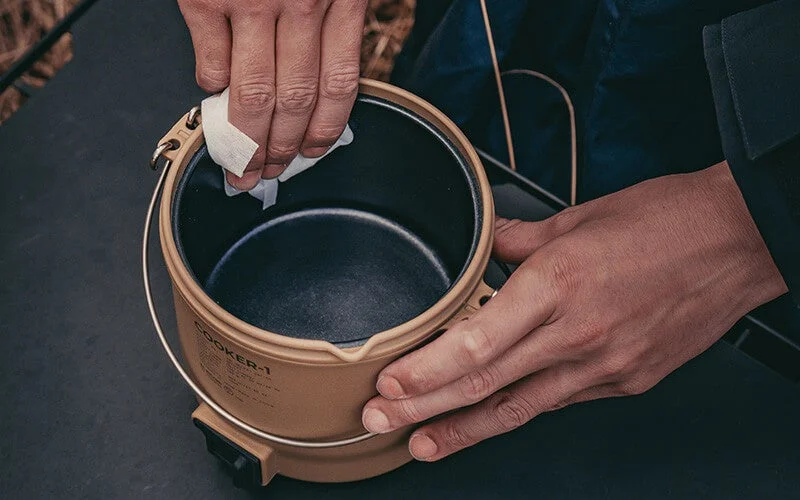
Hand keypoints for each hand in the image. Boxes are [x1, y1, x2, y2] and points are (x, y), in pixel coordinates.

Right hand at [178, 0, 366, 188]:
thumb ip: (328, 16)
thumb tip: (313, 79)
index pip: (338, 83)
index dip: (325, 127)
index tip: (311, 151)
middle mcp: (301, 2)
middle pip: (296, 98)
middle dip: (281, 146)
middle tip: (269, 170)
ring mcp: (252, 1)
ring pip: (254, 94)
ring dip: (245, 138)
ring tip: (240, 161)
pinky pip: (212, 63)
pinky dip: (212, 86)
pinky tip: (213, 93)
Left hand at [362, 162, 786, 460]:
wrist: (739, 240)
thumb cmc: (667, 221)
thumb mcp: (579, 216)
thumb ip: (518, 239)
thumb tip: (485, 245)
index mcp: (558, 283)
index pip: (475, 343)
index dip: (425, 371)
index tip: (390, 383)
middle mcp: (577, 333)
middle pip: (485, 385)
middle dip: (425, 410)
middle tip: (382, 422)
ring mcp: (604, 365)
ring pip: (520, 408)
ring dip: (465, 430)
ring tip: (425, 445)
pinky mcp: (627, 381)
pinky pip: (561, 400)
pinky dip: (522, 408)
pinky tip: (495, 414)